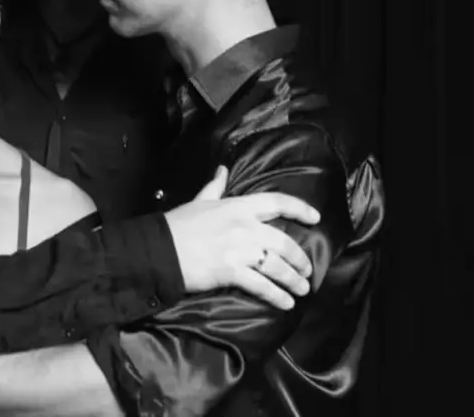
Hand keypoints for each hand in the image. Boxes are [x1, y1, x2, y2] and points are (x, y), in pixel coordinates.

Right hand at [164, 166, 320, 309]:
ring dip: (293, 280)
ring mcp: (240, 250)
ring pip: (277, 266)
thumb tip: (222, 170)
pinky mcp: (232, 272)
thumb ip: (215, 187)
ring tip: (302, 290)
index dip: (300, 209)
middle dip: (300, 258)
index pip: (277, 202)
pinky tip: (286, 303)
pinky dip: (277, 296)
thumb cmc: (177, 225)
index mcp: (238, 206)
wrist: (159, 249)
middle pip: (284, 242)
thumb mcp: (199, 201)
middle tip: (306, 270)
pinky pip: (262, 286)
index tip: (315, 218)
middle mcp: (245, 227)